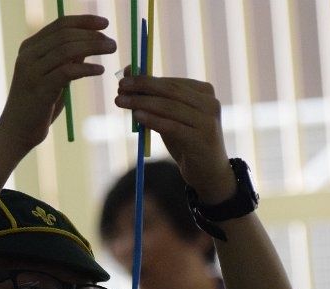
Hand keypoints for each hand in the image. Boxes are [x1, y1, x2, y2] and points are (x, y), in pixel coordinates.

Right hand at [0, 15, 115, 151]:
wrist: (15, 133)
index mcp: (29, 48)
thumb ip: (65, 61)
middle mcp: (28, 55)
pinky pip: (67, 71)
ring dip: (93, 47)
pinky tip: (100, 71)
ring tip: (111, 51)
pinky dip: (86, 68)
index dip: (84, 21)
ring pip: (67, 49)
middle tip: (112, 43)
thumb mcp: (52, 79)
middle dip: (92, 35)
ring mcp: (31, 71)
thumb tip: (88, 44)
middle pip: (65, 34)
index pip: (60, 25)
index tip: (104, 23)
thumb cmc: (36, 108)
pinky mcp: (39, 89)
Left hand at [115, 74, 234, 203]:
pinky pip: (171, 126)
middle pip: (170, 91)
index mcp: (205, 92)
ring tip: (121, 101)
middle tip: (120, 87)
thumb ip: (155, 100)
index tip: (123, 77)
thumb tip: (129, 74)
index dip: (146, 78)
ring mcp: (207, 121)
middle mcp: (210, 103)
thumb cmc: (187, 142)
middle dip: (142, 86)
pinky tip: (137, 116)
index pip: (171, 82)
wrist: (208, 172)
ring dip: (142, 102)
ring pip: (169, 107)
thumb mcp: (172, 119)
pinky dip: (152, 119)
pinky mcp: (200, 139)